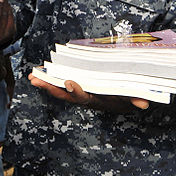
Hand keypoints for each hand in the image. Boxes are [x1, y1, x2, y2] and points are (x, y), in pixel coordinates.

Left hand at [27, 72, 149, 110]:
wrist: (122, 101)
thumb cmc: (126, 97)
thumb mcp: (132, 98)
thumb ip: (136, 99)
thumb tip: (143, 104)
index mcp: (97, 100)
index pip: (85, 98)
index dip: (77, 91)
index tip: (69, 82)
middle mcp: (85, 98)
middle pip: (65, 95)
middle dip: (50, 88)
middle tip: (36, 80)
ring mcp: (79, 94)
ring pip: (60, 90)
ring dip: (46, 83)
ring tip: (32, 76)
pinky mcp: (75, 87)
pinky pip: (60, 84)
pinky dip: (50, 78)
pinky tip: (38, 71)